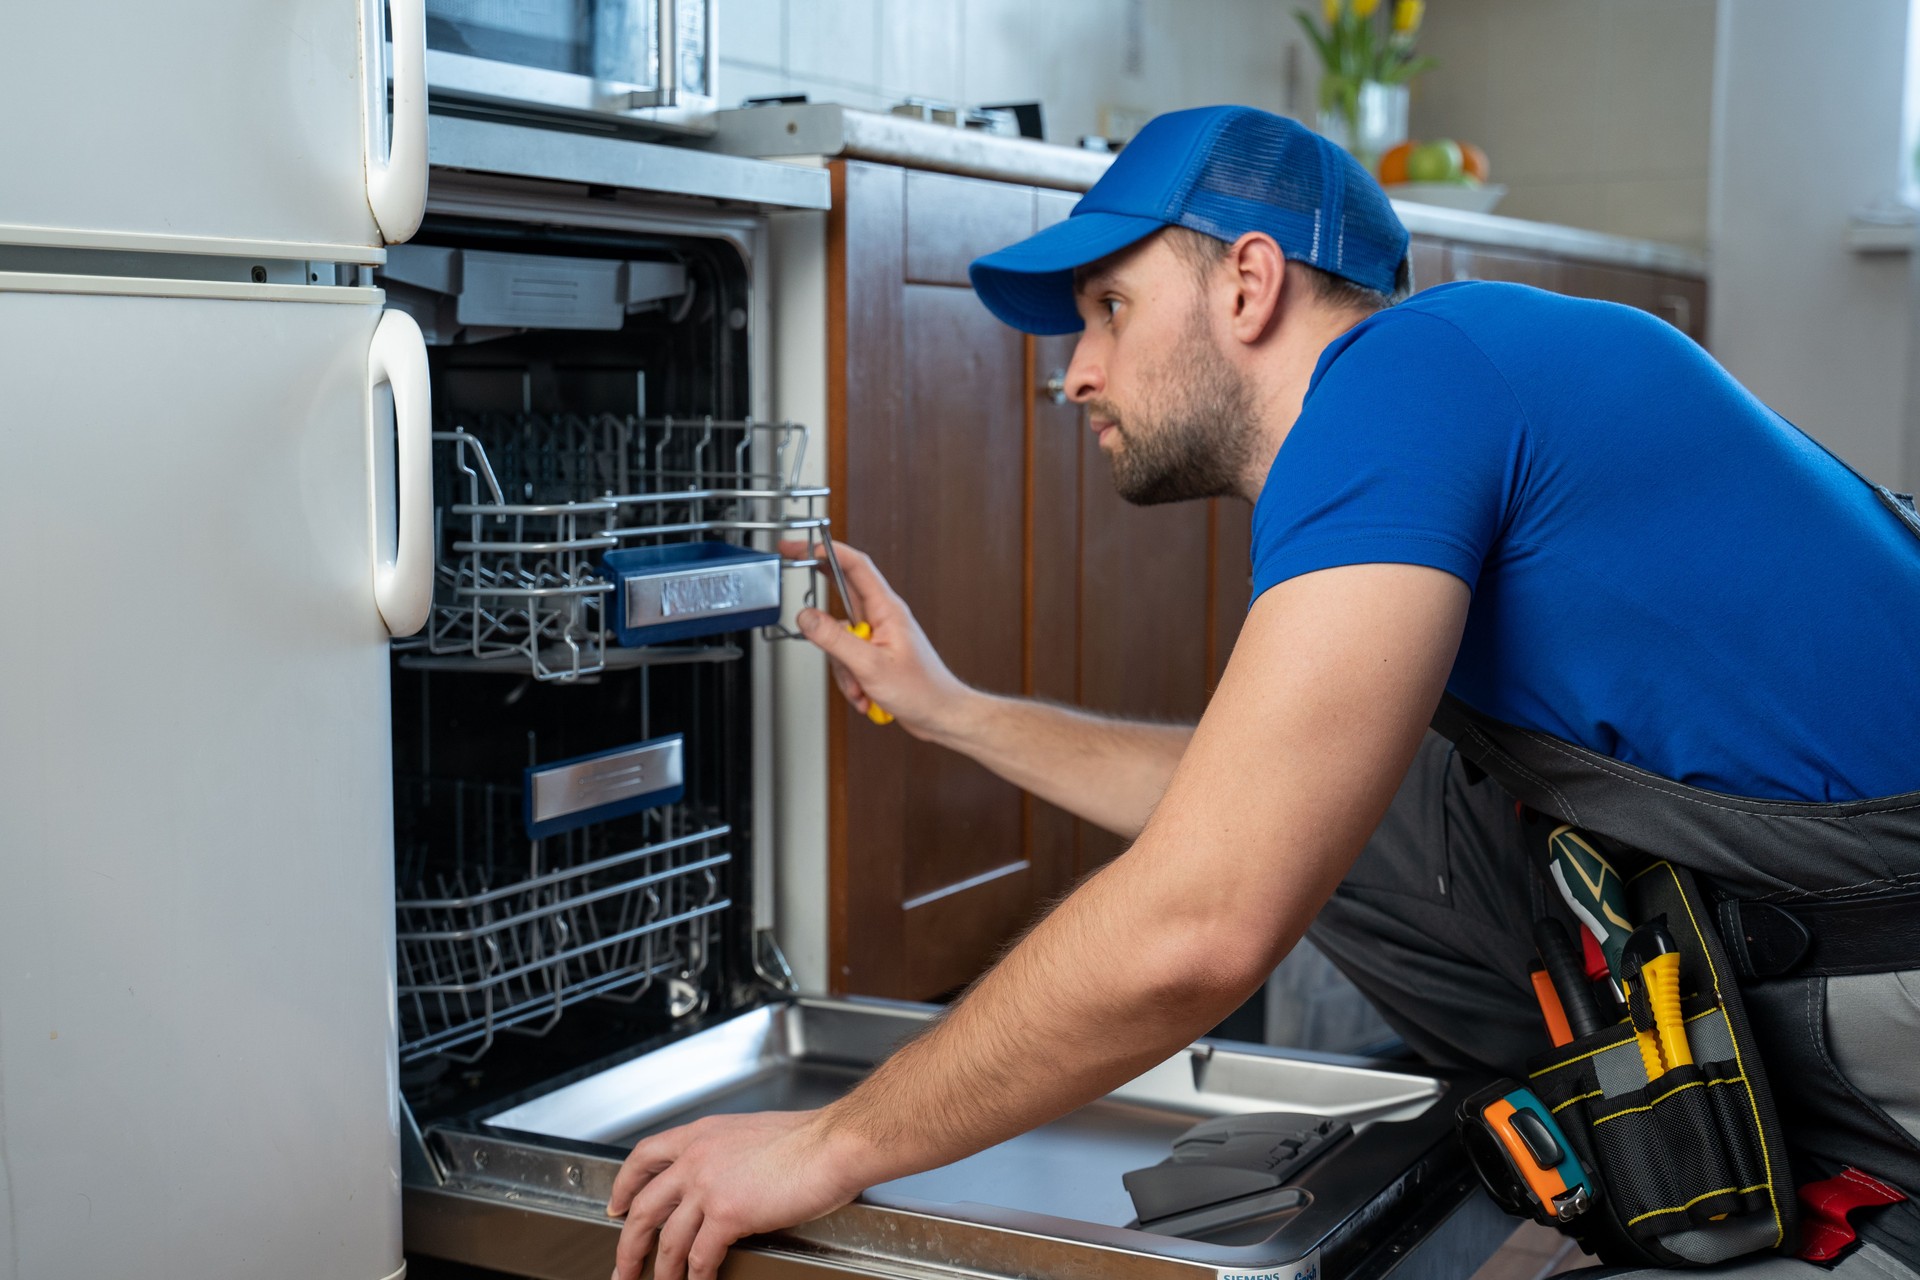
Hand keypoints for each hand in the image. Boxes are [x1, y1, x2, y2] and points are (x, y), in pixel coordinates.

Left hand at [606, 1109, 869, 1279]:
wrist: (832, 1145)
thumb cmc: (809, 1139)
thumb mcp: (752, 1134)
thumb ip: (728, 1154)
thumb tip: (725, 1179)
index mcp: (702, 1135)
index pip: (645, 1156)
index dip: (624, 1184)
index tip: (617, 1205)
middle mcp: (697, 1158)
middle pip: (643, 1207)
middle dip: (628, 1244)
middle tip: (622, 1267)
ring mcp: (708, 1186)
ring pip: (668, 1239)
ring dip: (660, 1270)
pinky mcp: (728, 1214)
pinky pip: (700, 1257)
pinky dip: (696, 1278)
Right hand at [779, 539, 975, 739]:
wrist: (940, 715)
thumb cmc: (922, 690)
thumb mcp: (870, 665)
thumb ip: (835, 639)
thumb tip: (806, 617)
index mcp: (887, 609)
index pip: (855, 566)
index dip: (827, 551)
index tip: (802, 546)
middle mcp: (881, 617)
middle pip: (842, 591)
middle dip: (819, 593)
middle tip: (794, 569)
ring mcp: (877, 636)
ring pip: (838, 636)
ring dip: (842, 666)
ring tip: (860, 685)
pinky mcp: (873, 654)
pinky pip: (846, 658)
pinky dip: (850, 679)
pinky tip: (865, 693)